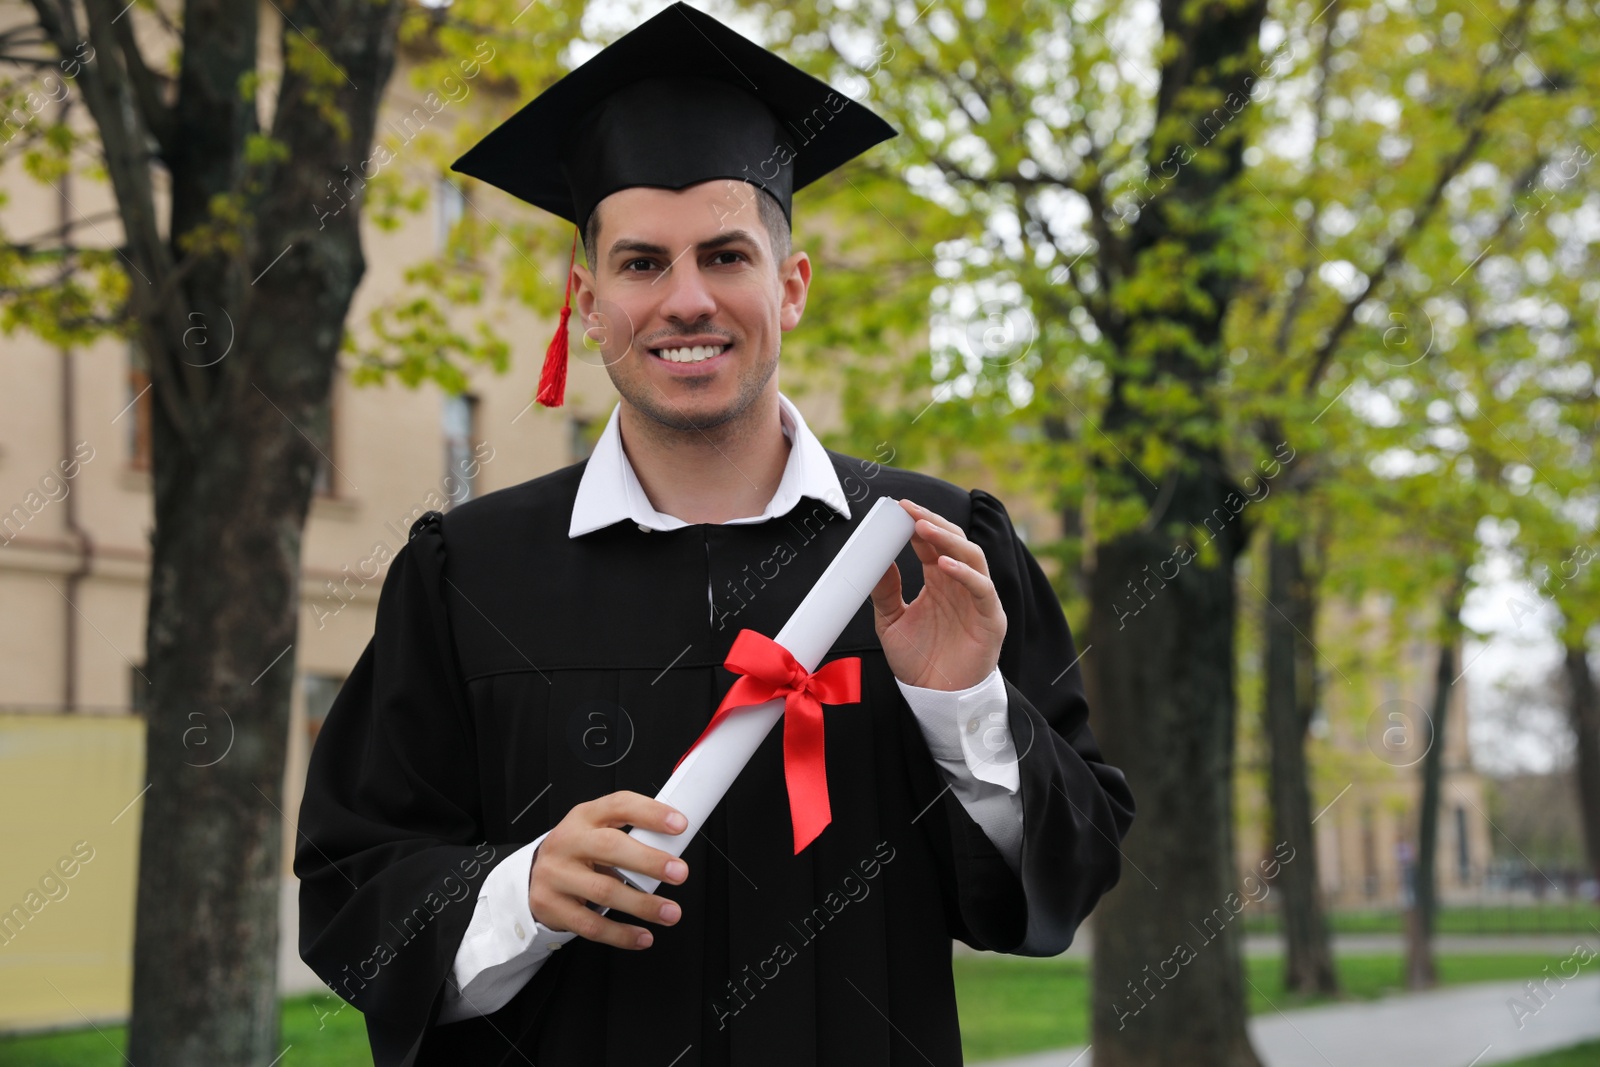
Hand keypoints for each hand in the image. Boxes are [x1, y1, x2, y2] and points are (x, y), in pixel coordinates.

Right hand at [528, 790, 687, 949]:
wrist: (535, 875)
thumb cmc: (579, 852)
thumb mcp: (598, 830)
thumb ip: (631, 834)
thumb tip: (675, 847)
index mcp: (585, 816)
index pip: (619, 805)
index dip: (651, 813)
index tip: (679, 825)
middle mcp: (567, 841)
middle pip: (610, 847)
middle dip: (649, 861)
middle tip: (679, 872)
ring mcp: (556, 874)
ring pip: (603, 890)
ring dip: (642, 904)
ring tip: (670, 912)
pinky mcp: (551, 906)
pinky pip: (590, 925)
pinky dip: (621, 934)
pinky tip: (643, 936)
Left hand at [869, 498, 1006, 690]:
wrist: (935, 698)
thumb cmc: (918, 661)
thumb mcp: (890, 621)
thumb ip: (885, 591)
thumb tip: (874, 558)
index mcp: (939, 581)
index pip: (932, 543)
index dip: (918, 523)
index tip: (898, 508)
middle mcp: (960, 584)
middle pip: (954, 541)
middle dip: (932, 522)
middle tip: (909, 510)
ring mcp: (978, 599)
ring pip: (972, 556)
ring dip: (948, 539)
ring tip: (924, 528)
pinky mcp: (991, 618)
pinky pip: (983, 588)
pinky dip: (966, 574)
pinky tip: (944, 564)